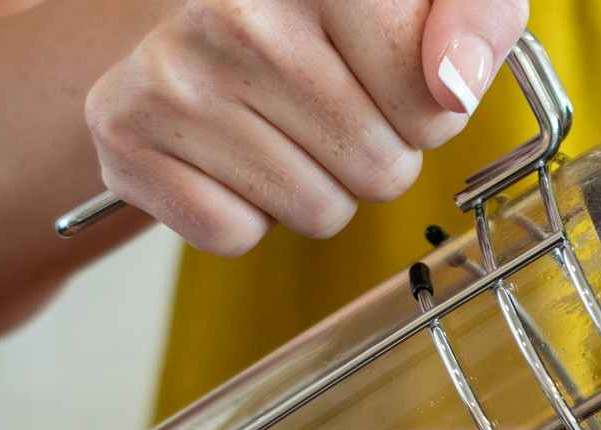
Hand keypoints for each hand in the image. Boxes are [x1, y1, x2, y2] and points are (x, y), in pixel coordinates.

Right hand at [84, 0, 528, 254]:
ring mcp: (170, 72)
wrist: (201, 14)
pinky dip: (245, 214)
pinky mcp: (123, 133)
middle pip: (381, 169)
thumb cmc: (335, 18)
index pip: (431, 106)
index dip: (429, 110)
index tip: (391, 72)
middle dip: (375, 153)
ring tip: (280, 123)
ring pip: (317, 212)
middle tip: (331, 104)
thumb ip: (477, 19)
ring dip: (317, 186)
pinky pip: (235, 235)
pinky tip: (230, 151)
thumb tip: (453, 86)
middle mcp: (230, 10)